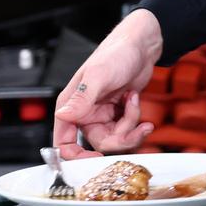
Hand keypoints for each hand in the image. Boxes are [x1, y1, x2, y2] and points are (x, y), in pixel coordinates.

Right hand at [53, 9, 162, 157]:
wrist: (141, 45)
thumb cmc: (116, 53)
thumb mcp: (99, 75)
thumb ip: (82, 97)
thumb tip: (64, 115)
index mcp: (71, 105)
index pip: (63, 142)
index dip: (76, 157)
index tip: (95, 159)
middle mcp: (84, 113)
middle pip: (98, 144)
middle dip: (120, 136)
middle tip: (134, 126)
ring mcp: (101, 115)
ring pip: (115, 139)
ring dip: (130, 124)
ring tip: (133, 102)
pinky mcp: (117, 114)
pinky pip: (126, 130)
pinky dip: (135, 120)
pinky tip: (135, 100)